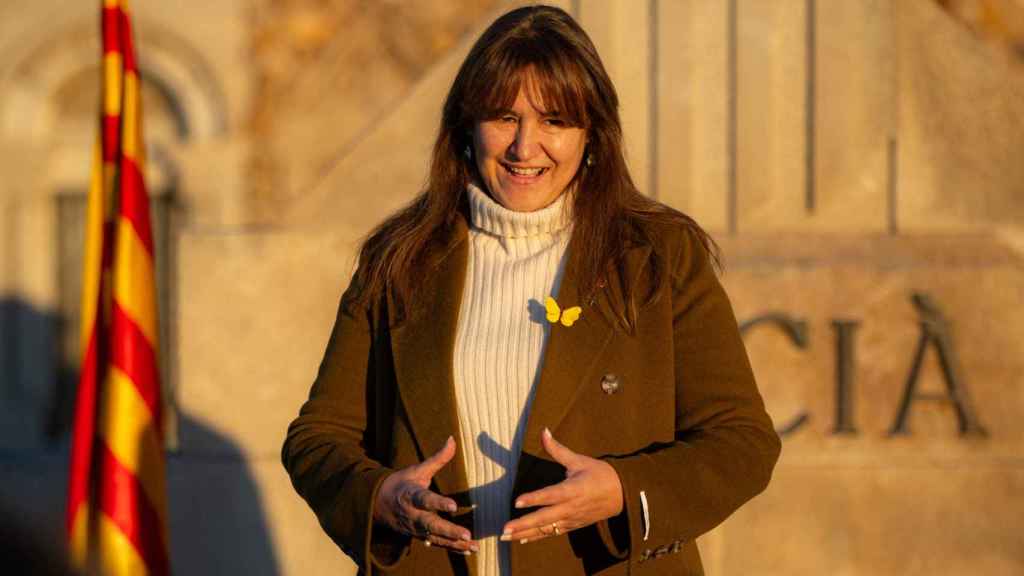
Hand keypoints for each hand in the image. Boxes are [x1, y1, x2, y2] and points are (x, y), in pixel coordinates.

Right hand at [374, 436, 476, 553]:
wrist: (377, 503)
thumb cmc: (402, 483)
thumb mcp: (417, 469)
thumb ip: (438, 458)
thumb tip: (453, 439)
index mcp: (411, 495)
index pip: (425, 499)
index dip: (438, 503)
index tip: (453, 506)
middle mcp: (412, 514)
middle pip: (430, 524)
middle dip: (448, 530)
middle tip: (466, 533)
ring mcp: (415, 528)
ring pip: (435, 537)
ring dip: (453, 542)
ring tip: (472, 544)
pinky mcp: (418, 536)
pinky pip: (436, 544)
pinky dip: (452, 548)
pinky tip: (468, 549)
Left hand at [501, 428, 623, 543]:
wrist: (622, 494)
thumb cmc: (599, 474)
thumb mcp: (579, 460)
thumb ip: (557, 449)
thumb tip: (544, 431)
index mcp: (573, 489)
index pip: (551, 495)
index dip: (534, 498)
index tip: (517, 502)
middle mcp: (571, 507)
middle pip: (545, 518)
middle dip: (524, 524)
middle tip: (505, 529)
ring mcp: (571, 519)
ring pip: (546, 529)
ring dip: (525, 534)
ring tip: (506, 537)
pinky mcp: (573, 525)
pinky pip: (552, 533)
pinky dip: (536, 537)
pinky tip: (521, 540)